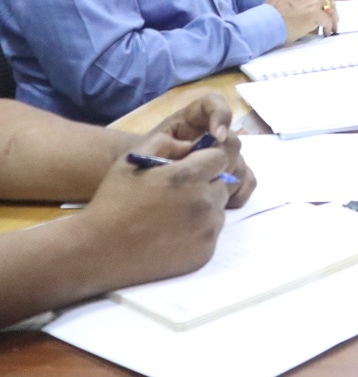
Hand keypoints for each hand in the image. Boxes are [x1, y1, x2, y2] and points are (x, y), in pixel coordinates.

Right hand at [76, 144, 232, 288]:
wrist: (97, 251)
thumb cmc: (113, 201)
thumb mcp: (131, 161)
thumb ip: (165, 143)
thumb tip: (192, 143)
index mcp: (188, 177)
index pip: (220, 159)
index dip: (204, 162)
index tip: (187, 171)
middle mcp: (203, 202)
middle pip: (222, 184)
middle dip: (206, 185)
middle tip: (177, 196)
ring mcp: (206, 230)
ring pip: (218, 210)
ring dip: (203, 209)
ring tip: (172, 216)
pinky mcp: (205, 253)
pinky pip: (212, 234)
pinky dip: (199, 232)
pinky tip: (173, 235)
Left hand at [143, 93, 255, 207]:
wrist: (140, 182)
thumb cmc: (141, 164)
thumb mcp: (144, 151)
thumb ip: (162, 145)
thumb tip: (188, 148)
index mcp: (192, 120)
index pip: (213, 104)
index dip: (220, 115)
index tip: (216, 136)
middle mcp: (213, 135)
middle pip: (233, 141)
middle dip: (221, 161)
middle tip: (202, 178)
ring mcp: (225, 156)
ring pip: (241, 163)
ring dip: (226, 179)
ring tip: (203, 194)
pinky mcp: (231, 175)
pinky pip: (248, 181)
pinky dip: (237, 192)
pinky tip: (218, 202)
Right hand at [268, 0, 337, 41]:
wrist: (266, 24)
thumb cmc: (272, 13)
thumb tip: (312, 0)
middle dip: (331, 6)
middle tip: (332, 15)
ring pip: (331, 6)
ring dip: (332, 17)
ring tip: (332, 25)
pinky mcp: (315, 13)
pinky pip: (327, 20)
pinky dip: (328, 27)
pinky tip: (326, 32)